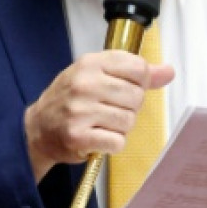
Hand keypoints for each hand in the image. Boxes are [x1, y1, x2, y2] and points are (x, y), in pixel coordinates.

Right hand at [24, 49, 174, 181]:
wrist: (38, 128)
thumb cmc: (71, 99)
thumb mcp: (98, 75)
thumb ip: (135, 73)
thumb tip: (168, 71)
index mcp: (91, 63)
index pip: (138, 67)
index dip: (140, 83)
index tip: (127, 88)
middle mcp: (84, 84)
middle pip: (136, 97)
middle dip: (129, 108)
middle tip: (110, 110)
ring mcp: (80, 111)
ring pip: (129, 121)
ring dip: (121, 128)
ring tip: (102, 124)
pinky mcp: (78, 137)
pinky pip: (117, 142)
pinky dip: (112, 144)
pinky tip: (98, 137)